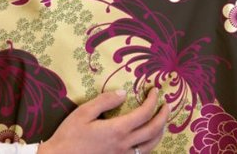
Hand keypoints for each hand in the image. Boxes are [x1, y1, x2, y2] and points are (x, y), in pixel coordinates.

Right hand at [37, 88, 169, 153]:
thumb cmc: (70, 135)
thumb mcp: (84, 112)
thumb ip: (105, 101)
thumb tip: (123, 93)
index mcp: (117, 130)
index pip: (144, 113)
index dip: (152, 101)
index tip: (154, 90)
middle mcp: (125, 145)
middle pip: (153, 131)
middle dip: (163, 116)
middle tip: (166, 104)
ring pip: (151, 146)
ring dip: (160, 132)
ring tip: (161, 121)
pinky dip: (149, 146)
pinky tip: (147, 140)